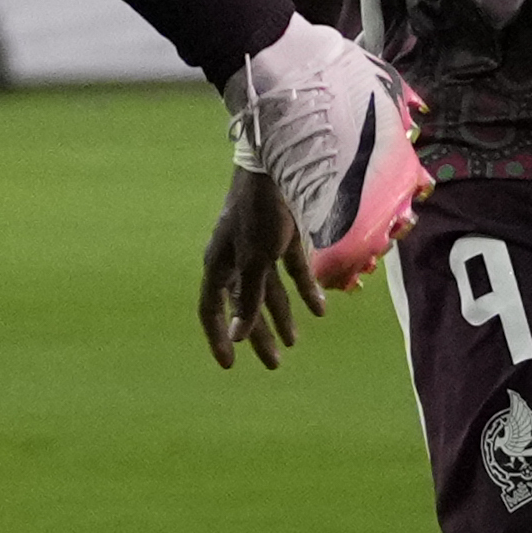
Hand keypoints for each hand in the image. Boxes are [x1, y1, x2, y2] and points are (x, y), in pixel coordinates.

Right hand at [198, 166, 323, 369]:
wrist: (275, 168)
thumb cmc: (257, 213)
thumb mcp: (254, 260)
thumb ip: (249, 298)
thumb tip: (237, 336)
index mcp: (219, 264)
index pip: (211, 307)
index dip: (218, 336)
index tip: (230, 365)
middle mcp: (235, 259)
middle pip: (244, 304)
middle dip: (259, 334)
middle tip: (275, 364)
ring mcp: (258, 248)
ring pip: (268, 290)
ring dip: (282, 315)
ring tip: (295, 341)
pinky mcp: (281, 238)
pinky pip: (291, 271)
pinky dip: (304, 289)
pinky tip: (320, 308)